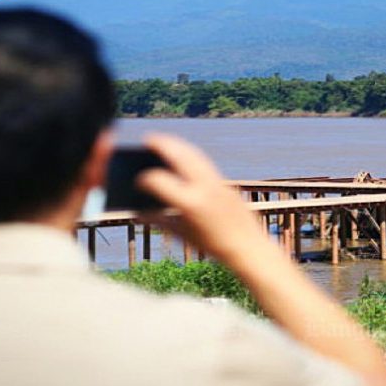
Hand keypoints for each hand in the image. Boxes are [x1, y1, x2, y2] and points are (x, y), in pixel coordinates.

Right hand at [137, 134, 275, 265]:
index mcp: (189, 203)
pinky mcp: (225, 182)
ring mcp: (216, 183)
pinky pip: (203, 162)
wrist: (248, 246)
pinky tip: (181, 154)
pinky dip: (189, 154)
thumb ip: (158, 221)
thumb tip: (139, 212)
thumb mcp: (182, 235)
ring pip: (193, 154)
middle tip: (147, 139)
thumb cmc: (212, 245)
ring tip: (162, 141)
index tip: (137, 180)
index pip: (159, 181)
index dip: (144, 179)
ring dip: (176, 144)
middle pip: (179, 156)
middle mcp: (203, 188)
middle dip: (161, 144)